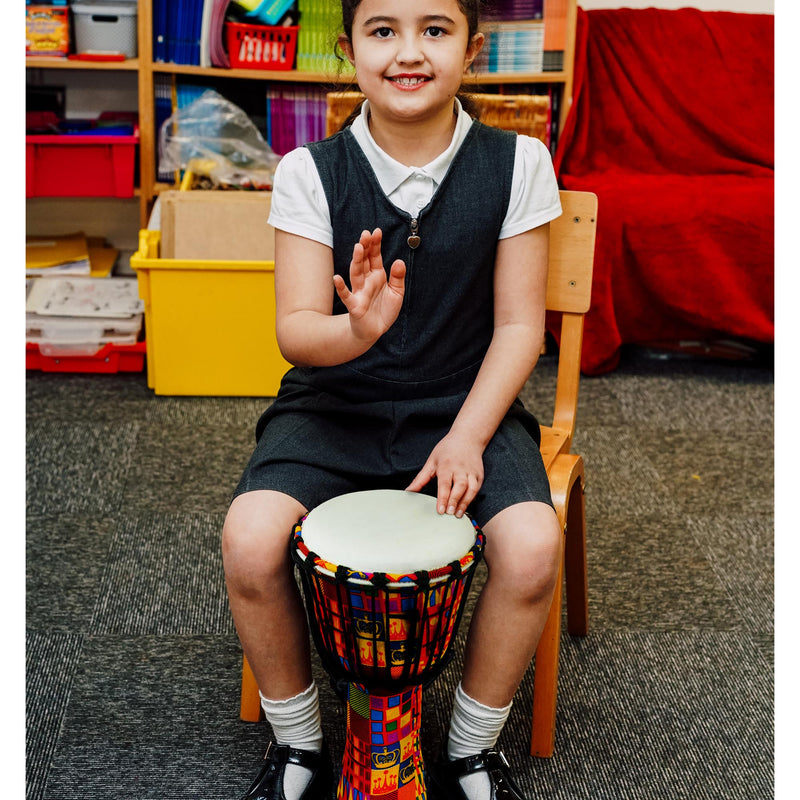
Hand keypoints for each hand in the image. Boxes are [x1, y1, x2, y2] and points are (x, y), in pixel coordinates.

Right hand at [333, 228, 405, 344]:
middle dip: (365, 247)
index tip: (376, 231)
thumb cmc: (384, 310)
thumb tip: (399, 261)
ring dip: (356, 260)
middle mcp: (367, 281)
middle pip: (364, 261)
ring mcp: (359, 292)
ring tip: (358, 248)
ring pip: (356, 273)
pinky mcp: (355, 305)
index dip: (375, 244)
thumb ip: (398, 278)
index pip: (375, 257)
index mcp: (377, 276)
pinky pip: (346, 295)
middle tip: (366, 233)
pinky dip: (341, 287)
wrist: (375, 331)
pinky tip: (336, 278)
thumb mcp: (397, 293)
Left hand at [406, 433, 484, 517]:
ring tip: (458, 515)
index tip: (440, 510)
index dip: (443, 498)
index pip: (445, 484)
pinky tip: (465, 506)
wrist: (467, 437)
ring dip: (465, 503)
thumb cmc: (447, 449)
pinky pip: (477, 488)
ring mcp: (472, 472)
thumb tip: (408, 491)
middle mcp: (461, 469)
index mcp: (447, 465)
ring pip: (471, 489)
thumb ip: (420, 478)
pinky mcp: (479, 475)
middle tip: (449, 513)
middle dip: (455, 501)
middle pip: (459, 487)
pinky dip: (472, 498)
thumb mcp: (431, 461)